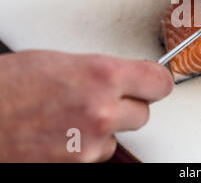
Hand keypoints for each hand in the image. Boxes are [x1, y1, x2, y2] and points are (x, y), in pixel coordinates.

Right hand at [0, 50, 172, 161]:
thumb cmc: (10, 85)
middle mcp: (101, 110)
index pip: (159, 82)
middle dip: (128, 106)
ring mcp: (90, 142)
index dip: (157, 81)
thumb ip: (103, 72)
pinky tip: (64, 133)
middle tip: (106, 99)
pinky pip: (99, 153)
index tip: (155, 82)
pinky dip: (88, 146)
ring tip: (74, 115)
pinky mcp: (79, 163)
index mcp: (102, 75)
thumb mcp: (64, 62)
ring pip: (120, 135)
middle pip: (144, 113)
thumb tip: (126, 77)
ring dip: (107, 128)